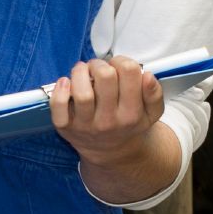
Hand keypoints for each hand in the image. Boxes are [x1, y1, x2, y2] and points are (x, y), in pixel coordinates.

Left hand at [48, 55, 163, 165]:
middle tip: (98, 67)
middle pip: (105, 77)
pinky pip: (58, 106)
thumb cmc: (128, 124)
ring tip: (82, 70)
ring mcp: (85, 125)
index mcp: (132, 113)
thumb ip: (154, 94)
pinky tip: (65, 82)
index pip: (129, 73)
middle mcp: (109, 120)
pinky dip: (59, 90)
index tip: (117, 65)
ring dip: (80, 72)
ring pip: (82, 92)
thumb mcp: (151, 113)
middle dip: (100, 64)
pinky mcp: (65, 127)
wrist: (110, 152)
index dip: (122, 61)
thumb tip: (146, 75)